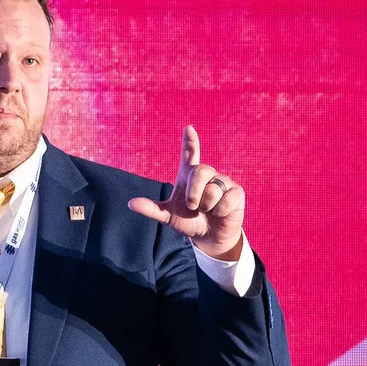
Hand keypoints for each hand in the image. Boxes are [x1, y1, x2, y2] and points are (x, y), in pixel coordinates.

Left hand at [127, 125, 244, 260]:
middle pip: (200, 171)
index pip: (190, 154)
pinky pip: (226, 199)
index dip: (189, 142)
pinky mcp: (236, 192)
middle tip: (193, 206)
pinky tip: (220, 213)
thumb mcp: (168, 216)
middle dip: (194, 192)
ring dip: (207, 205)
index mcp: (188, 176)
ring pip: (213, 188)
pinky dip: (220, 211)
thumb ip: (151, 209)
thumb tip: (130, 203)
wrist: (207, 237)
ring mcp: (223, 181)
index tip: (188, 128)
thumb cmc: (189, 221)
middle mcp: (207, 174)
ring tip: (208, 210)